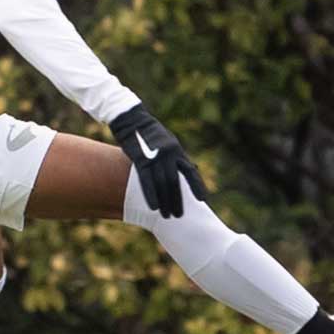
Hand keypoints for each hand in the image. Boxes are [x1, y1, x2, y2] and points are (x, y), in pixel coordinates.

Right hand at [110, 104, 208, 218]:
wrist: (130, 117)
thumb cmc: (147, 132)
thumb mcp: (166, 141)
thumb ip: (175, 156)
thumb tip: (188, 168)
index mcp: (177, 150)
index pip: (190, 171)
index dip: (197, 186)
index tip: (203, 200)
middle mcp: (169, 153)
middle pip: (175, 182)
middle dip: (177, 200)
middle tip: (179, 216)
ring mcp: (155, 155)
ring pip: (162, 183)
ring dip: (165, 201)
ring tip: (167, 215)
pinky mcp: (140, 157)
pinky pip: (146, 180)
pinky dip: (151, 194)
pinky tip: (153, 207)